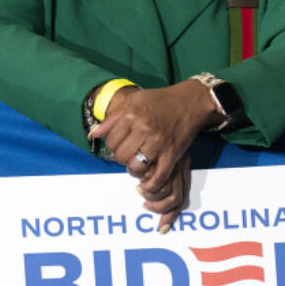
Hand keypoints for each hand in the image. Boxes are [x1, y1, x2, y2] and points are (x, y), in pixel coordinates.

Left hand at [89, 81, 217, 231]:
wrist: (189, 103)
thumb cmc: (160, 101)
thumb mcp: (133, 102)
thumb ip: (112, 118)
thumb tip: (95, 134)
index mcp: (131, 115)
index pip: (110, 141)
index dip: (112, 145)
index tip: (120, 144)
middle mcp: (143, 129)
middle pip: (120, 156)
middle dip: (121, 158)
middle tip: (129, 154)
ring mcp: (158, 143)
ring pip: (135, 168)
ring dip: (133, 171)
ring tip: (137, 165)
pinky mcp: (172, 154)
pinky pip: (157, 177)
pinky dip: (150, 184)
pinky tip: (147, 182)